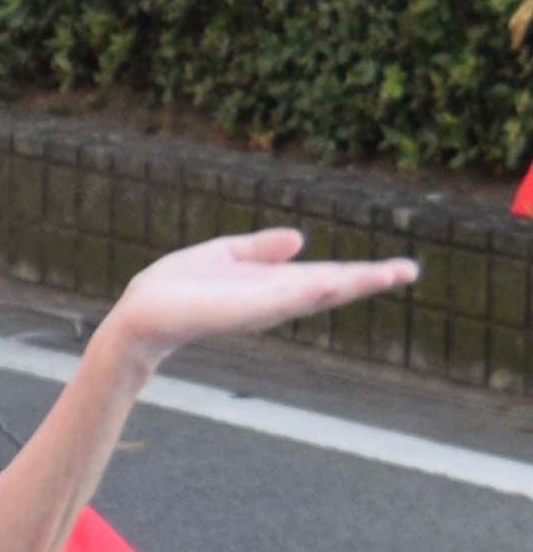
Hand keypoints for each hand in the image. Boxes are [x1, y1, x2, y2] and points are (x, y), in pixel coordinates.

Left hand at [99, 224, 415, 362]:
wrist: (141, 314)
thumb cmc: (178, 287)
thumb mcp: (225, 255)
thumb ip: (261, 249)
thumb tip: (301, 238)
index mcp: (274, 285)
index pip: (327, 277)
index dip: (361, 273)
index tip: (401, 268)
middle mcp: (275, 300)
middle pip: (332, 287)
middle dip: (370, 279)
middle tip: (411, 270)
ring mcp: (262, 307)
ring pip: (316, 293)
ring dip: (351, 283)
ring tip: (391, 272)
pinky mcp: (242, 311)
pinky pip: (281, 299)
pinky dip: (307, 290)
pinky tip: (333, 282)